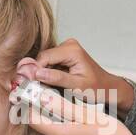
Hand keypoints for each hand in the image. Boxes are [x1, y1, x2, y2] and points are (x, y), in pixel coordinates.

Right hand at [17, 37, 134, 116]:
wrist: (107, 87)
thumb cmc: (97, 88)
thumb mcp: (77, 87)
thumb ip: (57, 79)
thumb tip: (37, 73)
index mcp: (72, 50)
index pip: (44, 57)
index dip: (34, 71)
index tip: (28, 85)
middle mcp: (68, 45)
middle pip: (42, 58)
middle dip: (38, 73)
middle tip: (34, 89)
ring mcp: (65, 48)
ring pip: (44, 61)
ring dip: (42, 74)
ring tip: (44, 88)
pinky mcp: (63, 54)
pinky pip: (49, 63)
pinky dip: (47, 74)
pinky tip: (50, 84)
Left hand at [22, 89, 135, 134]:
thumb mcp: (87, 114)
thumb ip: (61, 106)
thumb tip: (41, 97)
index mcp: (61, 134)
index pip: (33, 120)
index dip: (30, 107)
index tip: (32, 96)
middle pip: (45, 126)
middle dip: (48, 112)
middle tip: (59, 99)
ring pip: (56, 133)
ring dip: (61, 122)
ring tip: (76, 113)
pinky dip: (70, 133)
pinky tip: (84, 128)